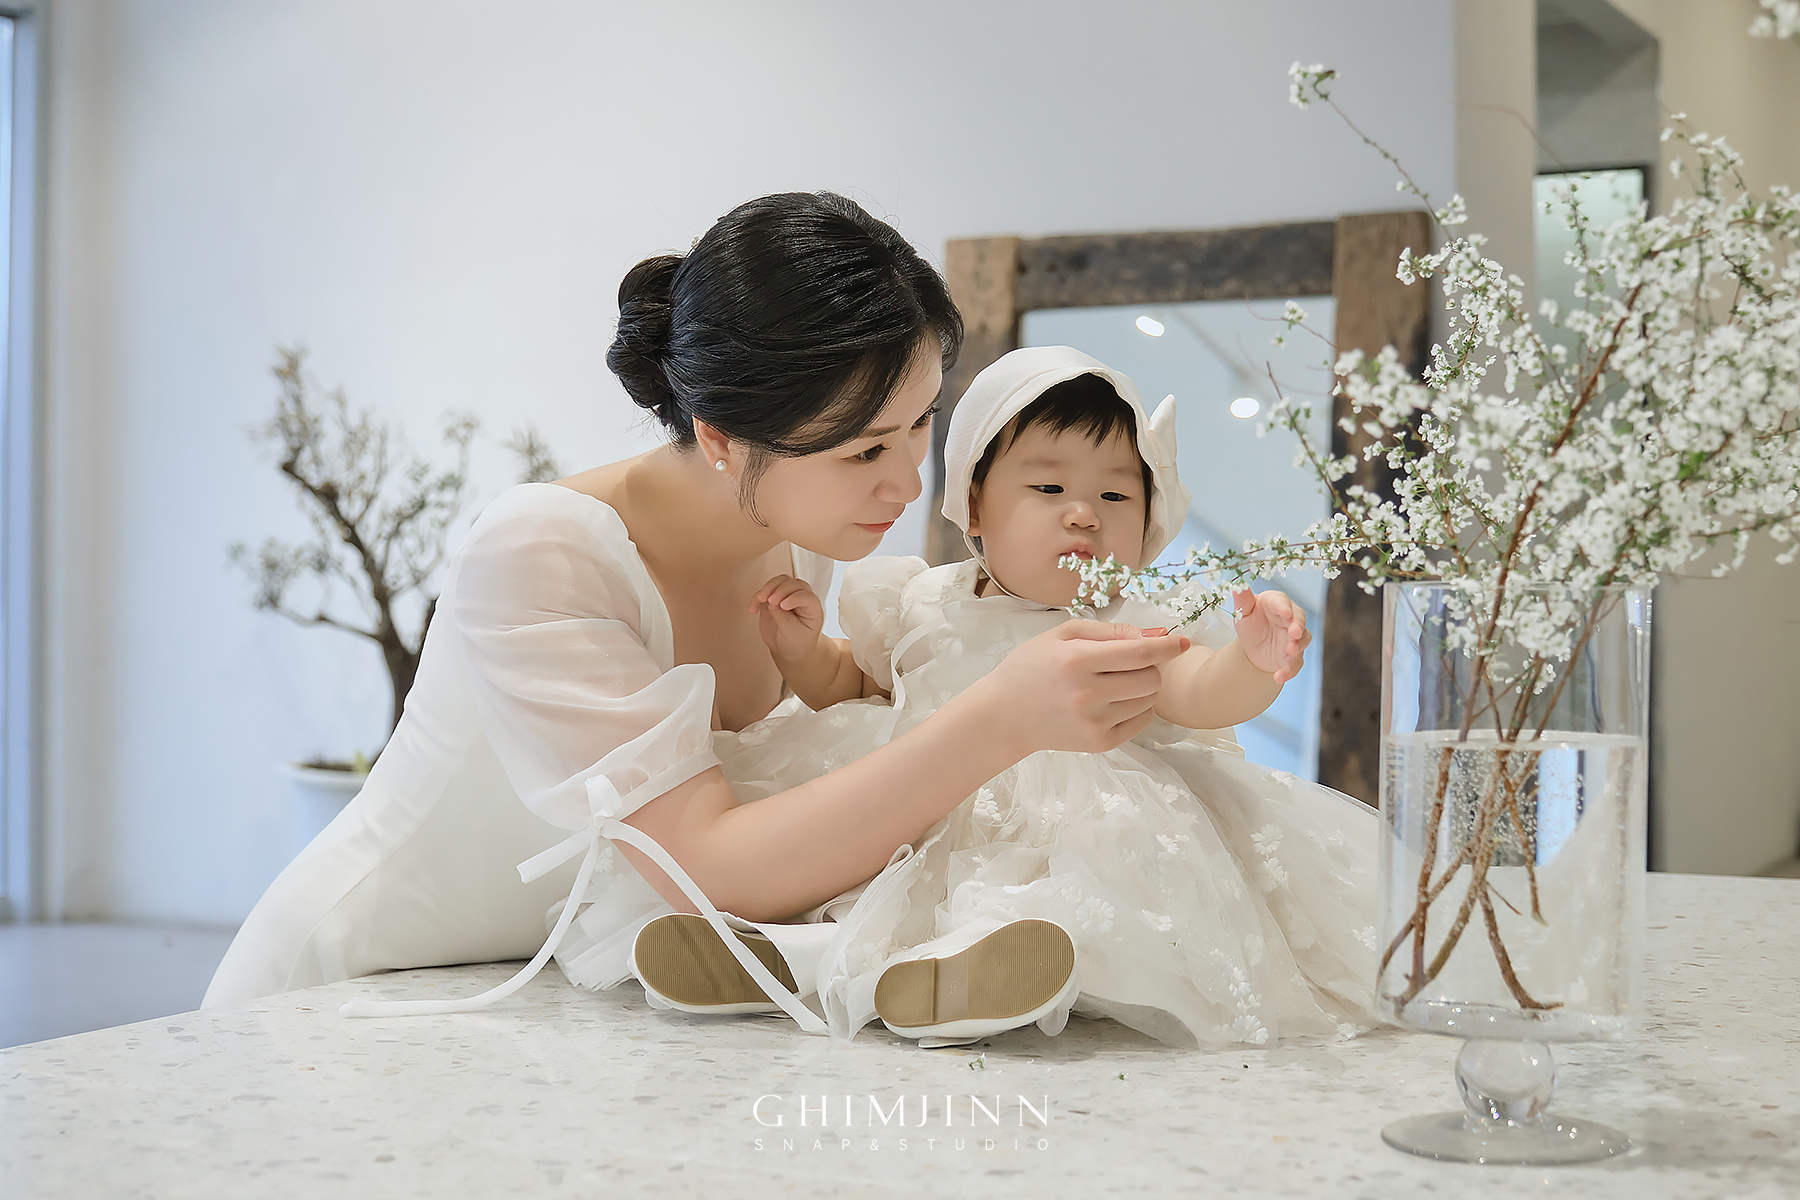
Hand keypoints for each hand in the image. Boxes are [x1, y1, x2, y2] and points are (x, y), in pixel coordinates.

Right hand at [752, 574, 824, 663]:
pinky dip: (757, 597)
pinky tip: (753, 608)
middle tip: (771, 601)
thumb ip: (784, 619)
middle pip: (793, 584)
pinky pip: (764, 591)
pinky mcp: (773, 599)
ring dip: (768, 588)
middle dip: (780, 590)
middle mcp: (801, 598)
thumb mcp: (794, 634)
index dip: (795, 597)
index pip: (806, 595)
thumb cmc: (798, 643)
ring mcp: (787, 597)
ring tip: (761, 599)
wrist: (789, 650)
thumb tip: (773, 605)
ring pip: (779, 582)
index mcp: (812, 607)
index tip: (783, 605)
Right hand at [973, 621, 1190, 754]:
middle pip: (1150, 678)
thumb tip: (1155, 635)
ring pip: (1148, 700)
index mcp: (1077, 661)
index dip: (1166, 646)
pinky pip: (1141, 722)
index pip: (1138, 653)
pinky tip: (1113, 702)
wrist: (1004, 716)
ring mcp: (1094, 723)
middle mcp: (1087, 694)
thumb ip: (1110, 632)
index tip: (1181, 641)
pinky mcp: (1099, 743)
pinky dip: (1136, 708)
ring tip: (1114, 683)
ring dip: (1141, 688)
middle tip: (1128, 663)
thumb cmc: (1032, 668)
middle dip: (1149, 666)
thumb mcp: (1061, 635)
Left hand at [1231, 587, 1310, 683]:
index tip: (1285, 613)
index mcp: (1276, 603)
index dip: (1284, 607)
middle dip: (1298, 626)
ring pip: (1303, 641)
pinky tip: (1278, 676)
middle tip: (1294, 633)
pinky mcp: (1293, 655)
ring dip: (1298, 646)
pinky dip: (1288, 670)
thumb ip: (1242, 598)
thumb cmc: (1250, 622)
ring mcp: (1294, 637)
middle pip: (1299, 620)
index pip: (1282, 602)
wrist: (1251, 647)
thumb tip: (1237, 583)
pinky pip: (1295, 663)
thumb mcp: (1243, 612)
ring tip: (1290, 651)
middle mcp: (1290, 619)